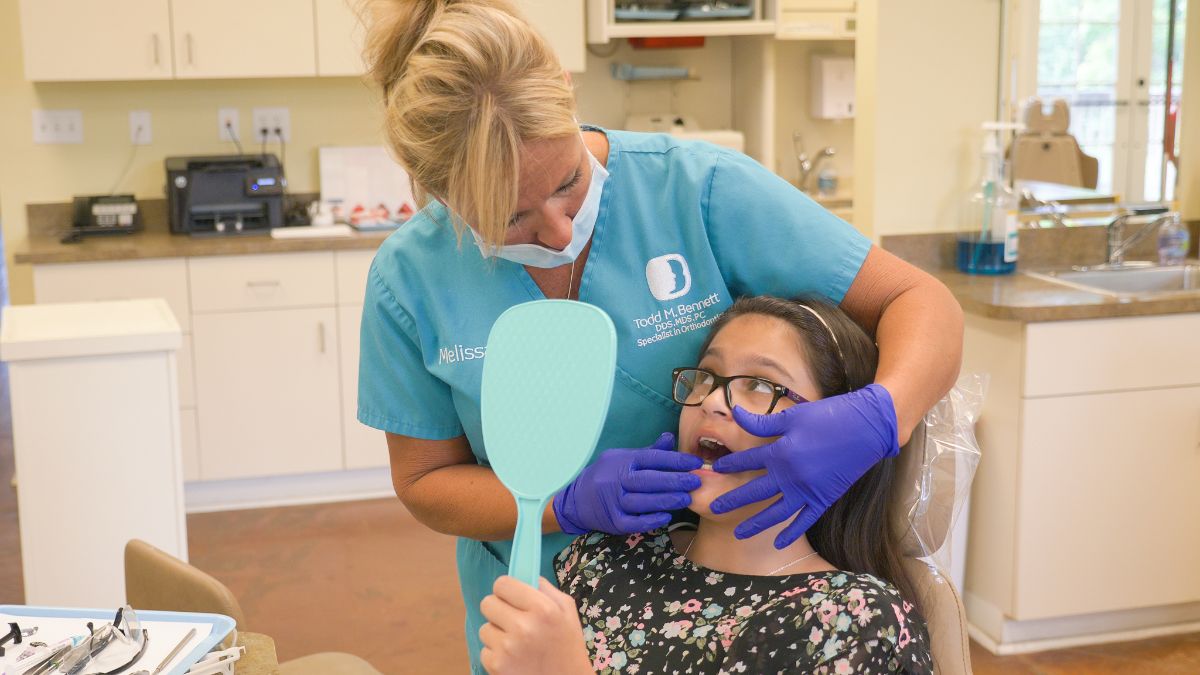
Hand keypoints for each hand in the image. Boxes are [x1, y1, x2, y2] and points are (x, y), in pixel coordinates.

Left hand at [479, 576, 591, 674]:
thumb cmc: (568, 646)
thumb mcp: (567, 611)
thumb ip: (546, 589)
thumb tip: (522, 575)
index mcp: (543, 609)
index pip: (502, 584)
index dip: (506, 590)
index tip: (511, 597)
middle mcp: (523, 627)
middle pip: (487, 603)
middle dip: (498, 610)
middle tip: (511, 620)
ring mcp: (508, 648)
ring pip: (484, 628)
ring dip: (497, 634)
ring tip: (515, 643)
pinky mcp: (497, 666)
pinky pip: (484, 650)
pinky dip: (495, 654)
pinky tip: (512, 658)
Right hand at [552, 432, 701, 534]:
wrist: (577, 499)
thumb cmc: (608, 475)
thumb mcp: (624, 458)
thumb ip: (649, 452)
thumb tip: (670, 437)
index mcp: (623, 461)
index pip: (652, 459)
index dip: (675, 460)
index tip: (695, 462)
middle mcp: (617, 480)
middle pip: (648, 480)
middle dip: (674, 480)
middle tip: (695, 481)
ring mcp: (613, 501)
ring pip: (642, 501)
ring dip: (666, 500)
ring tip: (686, 499)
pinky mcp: (613, 521)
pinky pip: (633, 522)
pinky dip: (650, 520)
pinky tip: (666, 516)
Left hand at [710, 384, 899, 547]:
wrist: (867, 427)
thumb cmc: (829, 417)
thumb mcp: (793, 416)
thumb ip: (762, 422)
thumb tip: (735, 413)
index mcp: (781, 453)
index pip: (748, 462)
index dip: (730, 465)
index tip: (716, 470)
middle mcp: (790, 476)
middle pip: (755, 491)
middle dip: (733, 500)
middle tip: (714, 508)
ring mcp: (808, 491)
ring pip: (776, 513)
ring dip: (756, 523)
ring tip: (739, 533)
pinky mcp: (824, 498)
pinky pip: (804, 520)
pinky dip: (791, 532)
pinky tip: (778, 542)